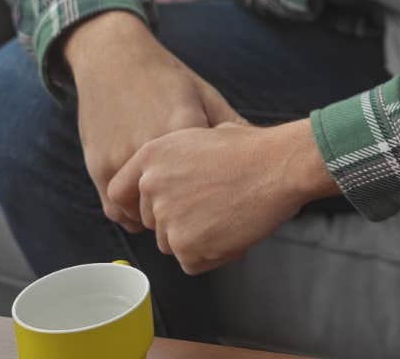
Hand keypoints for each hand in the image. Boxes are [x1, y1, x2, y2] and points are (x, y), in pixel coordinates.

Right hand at [62, 10, 246, 232]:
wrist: (114, 58)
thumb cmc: (167, 77)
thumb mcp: (205, 95)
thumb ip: (232, 126)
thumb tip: (266, 153)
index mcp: (181, 129)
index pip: (209, 183)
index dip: (221, 197)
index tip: (229, 200)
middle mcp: (148, 148)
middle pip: (174, 204)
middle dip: (189, 212)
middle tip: (203, 212)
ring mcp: (119, 160)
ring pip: (142, 215)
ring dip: (158, 218)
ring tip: (174, 208)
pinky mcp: (98, 167)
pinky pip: (116, 209)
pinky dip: (133, 214)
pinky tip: (148, 205)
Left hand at [109, 119, 336, 274]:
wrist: (280, 166)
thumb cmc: (253, 149)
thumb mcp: (203, 136)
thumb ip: (175, 160)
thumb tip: (176, 176)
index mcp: (151, 156)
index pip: (119, 193)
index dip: (139, 205)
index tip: (159, 210)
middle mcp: (151, 187)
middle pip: (153, 222)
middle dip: (180, 222)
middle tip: (215, 209)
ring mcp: (167, 218)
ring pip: (173, 245)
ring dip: (198, 239)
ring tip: (230, 217)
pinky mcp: (186, 245)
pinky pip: (193, 263)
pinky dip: (214, 255)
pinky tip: (235, 232)